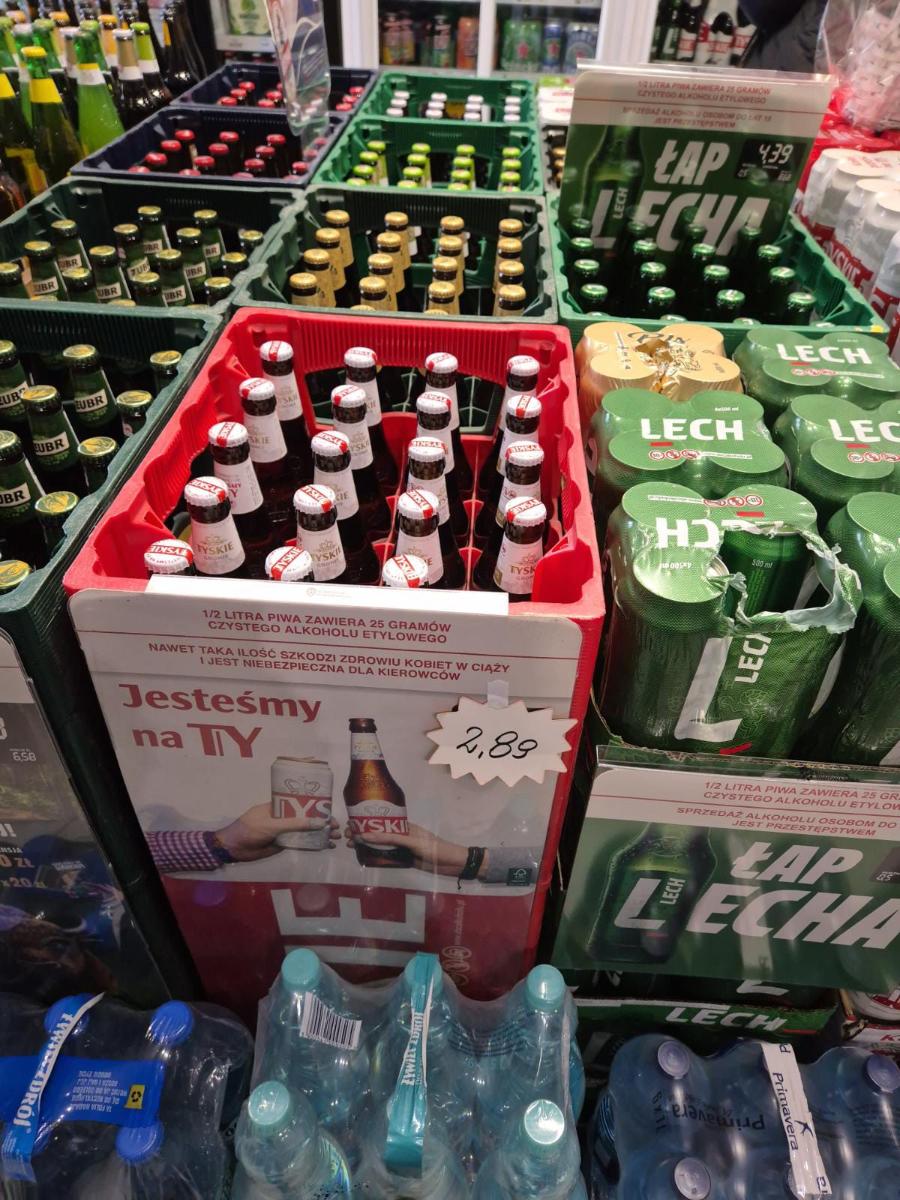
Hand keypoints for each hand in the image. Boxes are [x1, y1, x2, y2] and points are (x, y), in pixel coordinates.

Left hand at [217, 804, 338, 861]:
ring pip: (306, 831)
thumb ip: (295, 824)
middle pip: (307, 817)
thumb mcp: (273, 825)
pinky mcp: (283, 844)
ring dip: (320, 834)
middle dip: (323, 821)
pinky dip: (312, 844)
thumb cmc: (250, 829)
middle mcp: (284, 817)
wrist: (233, 849)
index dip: (317, 805)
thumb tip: (318, 822)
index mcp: (279, 806)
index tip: (330, 810)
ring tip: (336, 838)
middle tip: (337, 826)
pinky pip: (301, 843)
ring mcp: (284, 831)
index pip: (302, 802)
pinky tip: (324, 846)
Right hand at [344, 821, 469, 875]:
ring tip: (350, 846)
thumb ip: (390, 839)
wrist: (451, 864)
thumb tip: (367, 835)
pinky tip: (363, 858)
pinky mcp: (404, 861)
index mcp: (404, 826)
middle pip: (378, 833)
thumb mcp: (411, 841)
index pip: (381, 821)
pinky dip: (375, 857)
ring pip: (380, 846)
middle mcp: (401, 835)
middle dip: (362, 833)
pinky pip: (386, 858)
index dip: (366, 822)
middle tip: (346, 837)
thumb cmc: (434, 848)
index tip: (351, 823)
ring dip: (366, 846)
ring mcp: (402, 848)